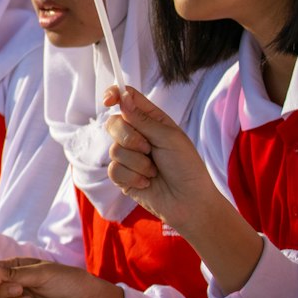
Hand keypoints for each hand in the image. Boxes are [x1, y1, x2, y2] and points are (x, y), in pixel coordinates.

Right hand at [104, 85, 218, 223]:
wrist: (189, 202)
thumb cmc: (187, 167)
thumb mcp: (169, 138)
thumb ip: (143, 119)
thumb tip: (122, 97)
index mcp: (151, 120)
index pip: (127, 99)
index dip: (114, 95)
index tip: (108, 100)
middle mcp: (137, 135)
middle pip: (114, 123)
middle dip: (129, 137)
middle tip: (148, 149)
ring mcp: (128, 156)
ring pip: (114, 149)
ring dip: (137, 162)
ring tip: (154, 171)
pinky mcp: (123, 177)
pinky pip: (114, 170)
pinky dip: (133, 177)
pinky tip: (147, 183)